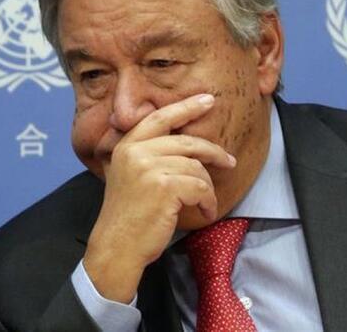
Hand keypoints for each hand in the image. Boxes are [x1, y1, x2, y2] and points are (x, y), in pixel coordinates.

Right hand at [83, 93, 235, 302]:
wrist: (117, 246)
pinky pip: (201, 187)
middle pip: (187, 142)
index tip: (208, 100)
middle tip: (229, 161)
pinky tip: (206, 212)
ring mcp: (150, 168)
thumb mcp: (131, 175)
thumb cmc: (129, 215)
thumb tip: (187, 141)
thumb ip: (150, 154)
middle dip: (213, 152)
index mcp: (127, 145)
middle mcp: (136, 152)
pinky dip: (208, 202)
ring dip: (208, 188)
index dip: (186, 107)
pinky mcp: (165, 187)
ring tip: (207, 203)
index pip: (161, 117)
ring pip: (197, 168)